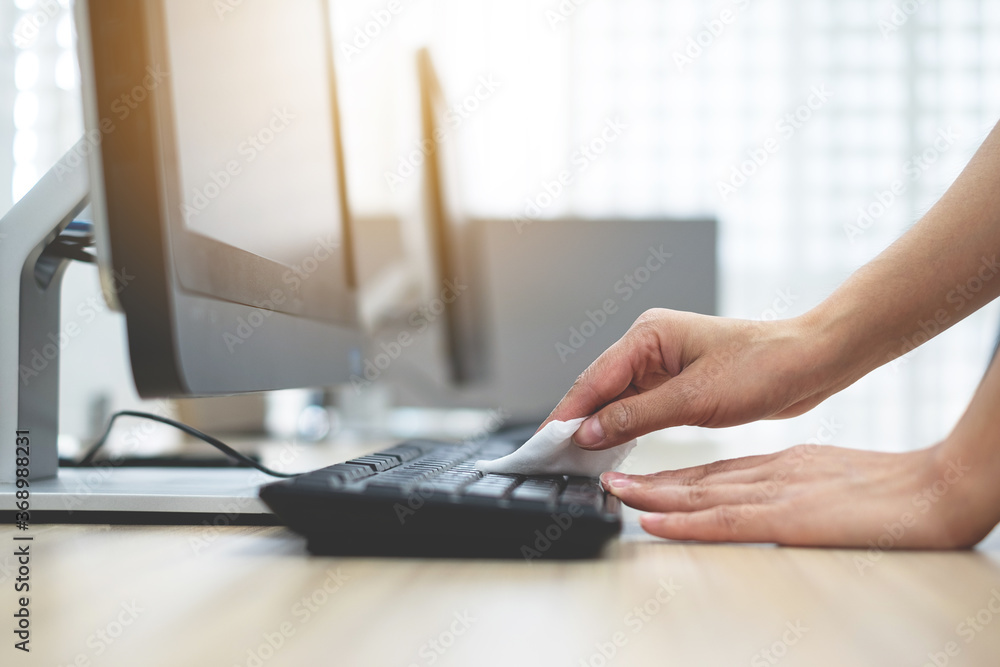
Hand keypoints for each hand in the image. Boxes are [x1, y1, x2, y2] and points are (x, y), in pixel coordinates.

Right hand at [544, 308, 850, 450]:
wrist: (811, 364)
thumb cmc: (762, 368)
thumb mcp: (693, 399)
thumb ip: (635, 417)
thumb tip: (589, 432)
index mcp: (648, 334)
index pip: (595, 378)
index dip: (567, 413)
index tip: (545, 442)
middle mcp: (650, 344)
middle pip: (600, 388)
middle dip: (578, 422)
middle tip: (553, 457)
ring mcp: (663, 363)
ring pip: (618, 399)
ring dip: (600, 427)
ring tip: (574, 459)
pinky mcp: (677, 382)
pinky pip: (639, 406)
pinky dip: (624, 427)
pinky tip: (610, 448)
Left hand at [600, 443, 992, 547]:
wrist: (931, 492)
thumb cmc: (889, 489)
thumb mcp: (829, 477)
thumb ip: (794, 485)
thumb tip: (770, 498)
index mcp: (780, 466)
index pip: (713, 470)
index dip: (672, 474)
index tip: (641, 476)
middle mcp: (768, 475)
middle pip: (696, 477)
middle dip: (650, 480)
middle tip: (611, 476)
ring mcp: (775, 494)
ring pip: (700, 493)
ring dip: (653, 493)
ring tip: (616, 489)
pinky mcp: (786, 516)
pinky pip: (723, 519)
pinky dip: (684, 520)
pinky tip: (655, 520)